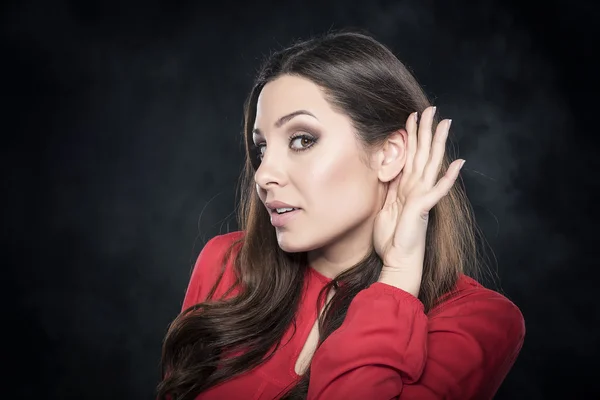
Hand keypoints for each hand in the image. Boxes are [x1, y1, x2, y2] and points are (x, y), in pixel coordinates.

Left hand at [373, 106, 464, 278]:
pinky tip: (458, 163)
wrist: (398, 260)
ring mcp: (423, 197)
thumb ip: (390, 188)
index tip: (411, 116)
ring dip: (438, 143)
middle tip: (430, 108)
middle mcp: (418, 188)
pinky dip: (448, 177)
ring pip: (431, 164)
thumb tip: (389, 170)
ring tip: (444, 123)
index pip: (410, 155)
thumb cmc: (392, 238)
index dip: (411, 135)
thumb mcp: (385, 206)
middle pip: (423, 153)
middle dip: (425, 130)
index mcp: (407, 187)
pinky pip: (438, 190)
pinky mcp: (424, 208)